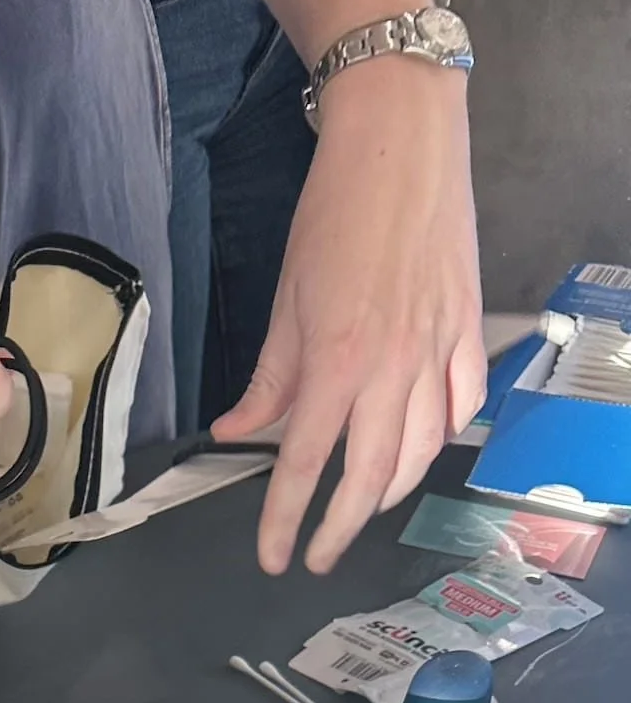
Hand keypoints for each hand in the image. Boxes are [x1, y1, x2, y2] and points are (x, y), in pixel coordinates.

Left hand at [214, 57, 484, 574]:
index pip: (301, 466)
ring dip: (390, 492)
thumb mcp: (284, 301)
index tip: (272, 557)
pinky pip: (460, 404)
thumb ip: (267, 380)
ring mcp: (436, 350)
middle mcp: (391, 367)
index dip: (284, 521)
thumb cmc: (335, 213)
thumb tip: (235, 430)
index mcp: (335, 362)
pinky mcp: (467, 329)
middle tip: (318, 554)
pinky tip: (421, 447)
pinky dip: (442, 437)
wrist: (399, 146)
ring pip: (421, 451)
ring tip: (362, 507)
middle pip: (369, 477)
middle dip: (340, 527)